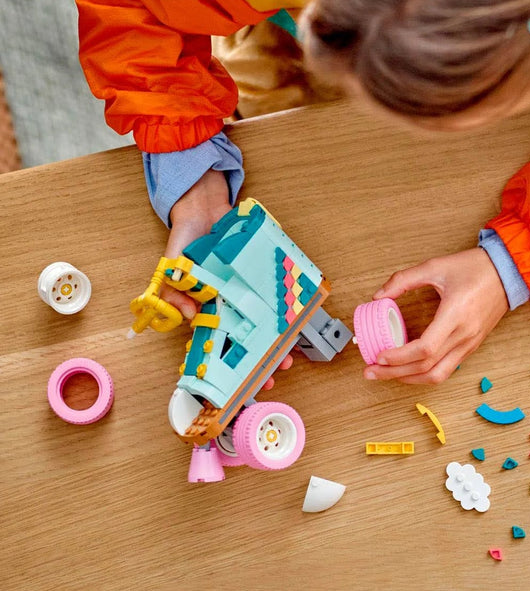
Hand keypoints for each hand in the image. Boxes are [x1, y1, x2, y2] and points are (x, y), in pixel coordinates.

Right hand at [162, 170, 293, 376]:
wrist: (203, 208)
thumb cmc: (186, 243)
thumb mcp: (172, 268)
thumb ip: (170, 291)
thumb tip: (186, 313)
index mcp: (210, 308)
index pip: (222, 343)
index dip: (231, 364)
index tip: (240, 382)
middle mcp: (232, 302)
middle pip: (251, 337)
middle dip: (262, 358)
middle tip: (275, 373)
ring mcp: (249, 289)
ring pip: (268, 320)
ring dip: (279, 339)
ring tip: (290, 355)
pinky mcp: (262, 273)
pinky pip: (277, 292)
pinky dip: (288, 306)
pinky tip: (298, 318)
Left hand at [364, 248, 509, 383]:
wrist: (508, 272)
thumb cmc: (475, 268)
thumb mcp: (435, 266)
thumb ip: (404, 279)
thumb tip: (378, 296)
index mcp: (455, 315)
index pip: (425, 349)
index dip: (399, 357)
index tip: (379, 356)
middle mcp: (464, 335)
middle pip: (427, 368)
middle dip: (395, 373)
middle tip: (371, 372)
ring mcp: (470, 344)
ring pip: (438, 375)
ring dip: (410, 379)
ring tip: (386, 375)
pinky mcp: (471, 346)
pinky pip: (447, 369)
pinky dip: (425, 373)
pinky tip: (408, 368)